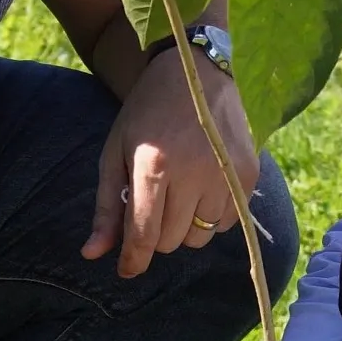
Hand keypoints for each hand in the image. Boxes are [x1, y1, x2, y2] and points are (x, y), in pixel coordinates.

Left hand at [83, 46, 256, 278]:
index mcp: (154, 166)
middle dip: (157, 234)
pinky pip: (227, 222)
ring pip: (200, 237)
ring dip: (185, 228)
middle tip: (154, 205)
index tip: (126, 269)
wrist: (197, 71)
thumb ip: (107, 207)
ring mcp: (226, 174)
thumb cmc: (148, 112)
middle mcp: (194, 173)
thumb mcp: (116, 152)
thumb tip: (92, 255)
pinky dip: (211, 217)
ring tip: (179, 195)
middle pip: (172, 242)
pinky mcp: (249, 174)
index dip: (133, 260)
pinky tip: (203, 188)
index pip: (144, 235)